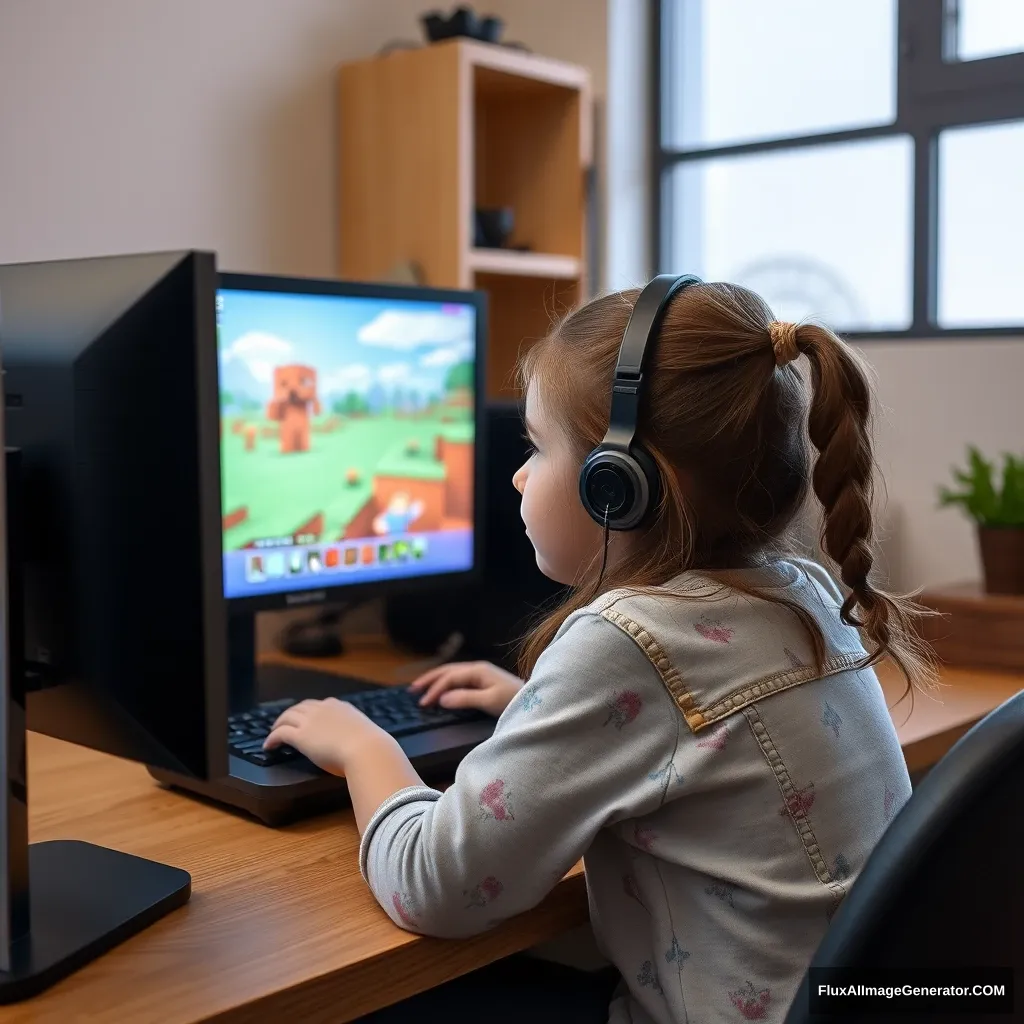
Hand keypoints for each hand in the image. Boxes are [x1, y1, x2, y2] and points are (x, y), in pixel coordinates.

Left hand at [264, 698, 389, 775]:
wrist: (366, 750)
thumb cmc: (371, 747)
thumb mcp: (365, 734)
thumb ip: (359, 734)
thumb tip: (366, 743)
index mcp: (341, 707)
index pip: (321, 705)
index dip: (310, 710)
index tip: (307, 717)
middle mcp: (323, 709)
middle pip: (300, 707)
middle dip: (291, 714)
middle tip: (284, 723)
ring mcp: (310, 721)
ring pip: (287, 717)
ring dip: (278, 724)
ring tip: (273, 732)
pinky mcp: (300, 736)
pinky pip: (280, 733)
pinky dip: (272, 738)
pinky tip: (268, 746)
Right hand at [408, 661, 523, 717]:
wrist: (535, 702)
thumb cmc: (513, 701)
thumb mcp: (489, 701)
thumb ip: (465, 698)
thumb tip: (442, 698)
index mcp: (477, 670)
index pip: (449, 678)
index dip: (434, 690)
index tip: (422, 703)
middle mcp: (477, 668)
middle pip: (448, 671)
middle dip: (430, 679)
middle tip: (412, 689)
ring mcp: (481, 674)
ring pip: (452, 673)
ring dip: (436, 680)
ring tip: (421, 687)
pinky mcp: (484, 681)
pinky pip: (458, 679)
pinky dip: (446, 683)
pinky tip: (441, 689)